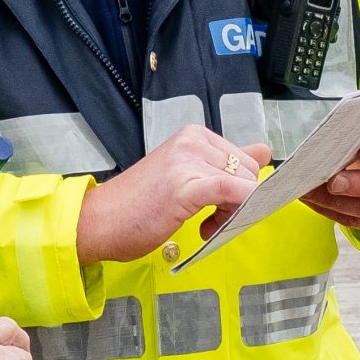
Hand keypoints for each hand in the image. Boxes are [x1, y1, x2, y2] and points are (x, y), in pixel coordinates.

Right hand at [75, 124, 268, 262]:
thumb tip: (264, 150)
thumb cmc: (135, 206)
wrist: (95, 222)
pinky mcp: (185, 184)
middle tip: (208, 219)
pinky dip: (237, 208)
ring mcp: (188, 160)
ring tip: (202, 224)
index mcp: (193, 135)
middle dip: (238, 201)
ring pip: (243, 185)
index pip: (245, 160)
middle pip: (248, 173)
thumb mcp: (186, 177)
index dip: (242, 190)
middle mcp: (192, 140)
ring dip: (231, 213)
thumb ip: (227, 163)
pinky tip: (212, 223)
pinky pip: (232, 191)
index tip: (222, 208)